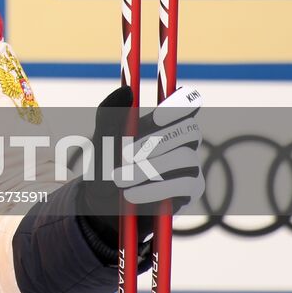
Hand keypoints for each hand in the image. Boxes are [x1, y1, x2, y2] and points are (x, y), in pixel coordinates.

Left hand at [77, 85, 204, 247]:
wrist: (102, 202)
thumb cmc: (105, 164)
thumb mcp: (101, 139)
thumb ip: (110, 113)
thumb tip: (127, 90)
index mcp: (162, 122)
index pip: (186, 104)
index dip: (179, 106)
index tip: (156, 116)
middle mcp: (182, 140)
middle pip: (190, 131)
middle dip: (158, 141)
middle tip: (125, 154)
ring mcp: (190, 164)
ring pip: (186, 158)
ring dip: (149, 168)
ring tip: (119, 179)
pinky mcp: (191, 190)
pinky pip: (184, 185)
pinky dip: (155, 189)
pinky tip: (131, 194)